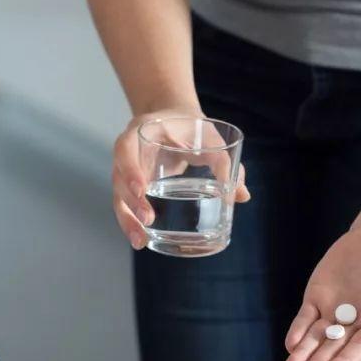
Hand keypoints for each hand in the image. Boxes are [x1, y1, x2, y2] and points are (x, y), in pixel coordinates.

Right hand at [113, 108, 249, 248]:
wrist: (176, 120)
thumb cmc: (192, 127)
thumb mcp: (209, 137)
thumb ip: (223, 161)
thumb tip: (241, 195)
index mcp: (140, 131)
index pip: (125, 149)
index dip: (130, 169)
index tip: (143, 189)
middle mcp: (128, 152)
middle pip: (118, 179)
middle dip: (131, 201)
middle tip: (148, 218)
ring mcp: (126, 171)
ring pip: (119, 197)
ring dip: (128, 219)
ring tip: (140, 240)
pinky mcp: (131, 186)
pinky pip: (126, 206)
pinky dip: (131, 223)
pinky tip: (140, 240)